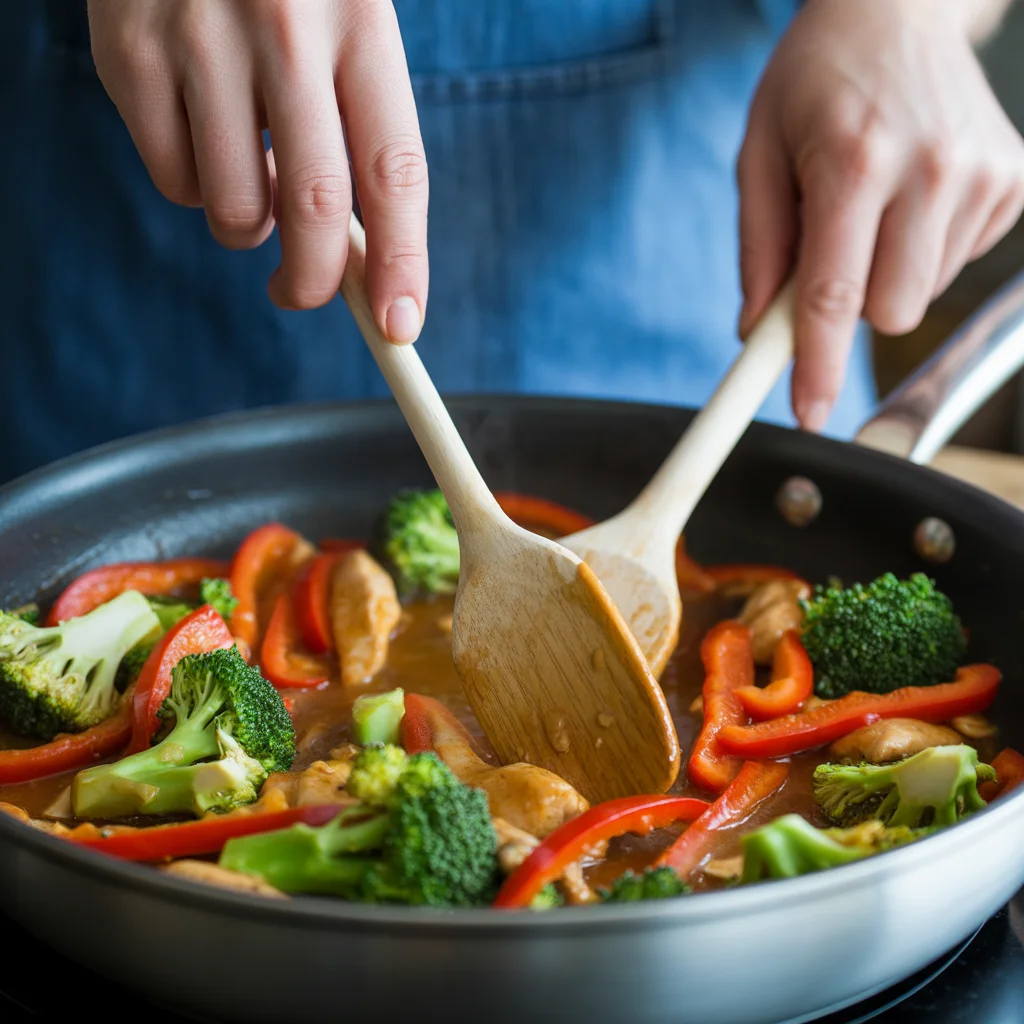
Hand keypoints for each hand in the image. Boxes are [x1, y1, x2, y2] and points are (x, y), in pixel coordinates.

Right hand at [87, 0, 427, 341]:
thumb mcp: (343, 23)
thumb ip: (358, 128)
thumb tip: (359, 260)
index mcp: (360, 20)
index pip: (395, 171)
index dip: (403, 261)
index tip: (401, 325)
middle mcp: (286, 27)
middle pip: (314, 207)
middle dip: (314, 281)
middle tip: (302, 294)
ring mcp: (200, 38)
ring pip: (234, 209)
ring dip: (247, 228)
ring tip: (250, 181)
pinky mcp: (130, 53)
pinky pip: (174, 179)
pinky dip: (193, 186)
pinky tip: (201, 135)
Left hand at [738, 0, 1023, 430]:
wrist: (898, 9)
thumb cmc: (816, 82)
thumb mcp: (758, 154)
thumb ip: (759, 250)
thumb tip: (759, 333)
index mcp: (853, 163)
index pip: (832, 295)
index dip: (817, 366)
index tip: (808, 412)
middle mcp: (929, 169)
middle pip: (888, 312)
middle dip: (851, 305)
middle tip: (834, 250)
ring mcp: (981, 174)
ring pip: (921, 296)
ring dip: (886, 273)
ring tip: (874, 205)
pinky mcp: (1013, 180)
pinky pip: (956, 266)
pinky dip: (923, 251)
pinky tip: (912, 198)